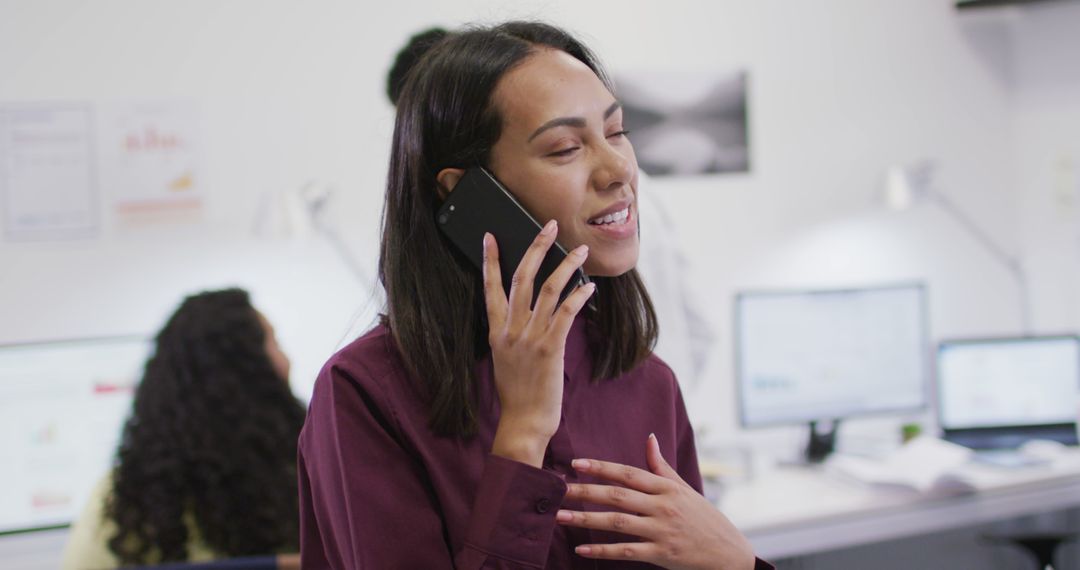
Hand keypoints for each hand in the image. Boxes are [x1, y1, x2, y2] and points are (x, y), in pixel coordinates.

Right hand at [485, 220, 595, 467]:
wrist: (523, 422)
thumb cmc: (518, 395)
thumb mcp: (505, 359)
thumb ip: (513, 334)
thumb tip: (527, 314)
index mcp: (496, 332)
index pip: (490, 287)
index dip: (490, 260)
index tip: (491, 236)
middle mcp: (511, 330)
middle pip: (522, 278)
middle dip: (536, 247)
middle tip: (548, 225)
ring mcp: (529, 338)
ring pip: (548, 290)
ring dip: (566, 266)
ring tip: (580, 250)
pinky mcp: (550, 348)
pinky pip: (565, 313)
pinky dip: (578, 296)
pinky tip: (589, 287)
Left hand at [556, 434, 755, 569]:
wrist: (730, 554)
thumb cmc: (704, 518)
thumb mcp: (684, 488)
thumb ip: (662, 466)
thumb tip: (649, 438)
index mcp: (667, 487)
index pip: (628, 473)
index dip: (601, 467)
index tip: (576, 464)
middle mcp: (663, 506)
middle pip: (617, 495)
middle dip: (585, 491)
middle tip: (558, 489)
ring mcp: (662, 531)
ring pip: (618, 523)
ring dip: (586, 519)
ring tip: (560, 517)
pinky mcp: (662, 554)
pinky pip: (627, 551)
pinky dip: (603, 550)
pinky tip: (582, 550)